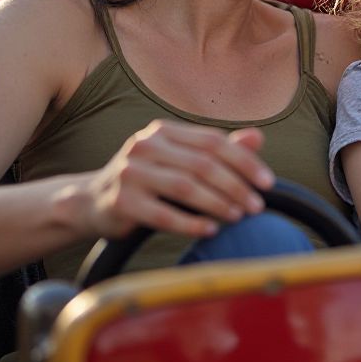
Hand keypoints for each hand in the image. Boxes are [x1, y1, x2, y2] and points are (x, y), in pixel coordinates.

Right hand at [81, 120, 275, 239]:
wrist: (91, 202)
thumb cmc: (148, 180)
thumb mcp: (180, 161)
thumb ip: (217, 151)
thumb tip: (258, 137)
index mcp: (163, 131)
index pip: (213, 141)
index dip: (245, 161)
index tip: (268, 182)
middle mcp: (144, 146)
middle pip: (202, 164)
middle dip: (236, 186)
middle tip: (257, 205)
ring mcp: (129, 173)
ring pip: (185, 187)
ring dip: (217, 203)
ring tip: (238, 216)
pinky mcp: (119, 201)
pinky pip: (163, 214)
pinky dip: (190, 223)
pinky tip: (210, 230)